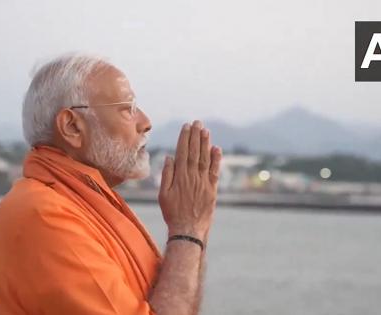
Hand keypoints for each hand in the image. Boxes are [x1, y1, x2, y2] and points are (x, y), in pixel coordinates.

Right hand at [158, 120, 222, 240]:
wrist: (188, 230)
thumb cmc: (172, 213)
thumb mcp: (163, 195)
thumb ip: (167, 175)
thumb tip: (170, 157)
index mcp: (179, 177)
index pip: (182, 152)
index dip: (184, 138)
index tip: (186, 127)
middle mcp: (192, 177)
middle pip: (194, 152)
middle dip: (195, 136)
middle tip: (197, 122)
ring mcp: (204, 182)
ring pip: (205, 158)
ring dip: (205, 143)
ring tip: (205, 130)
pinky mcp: (212, 189)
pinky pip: (215, 171)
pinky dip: (216, 159)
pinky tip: (216, 148)